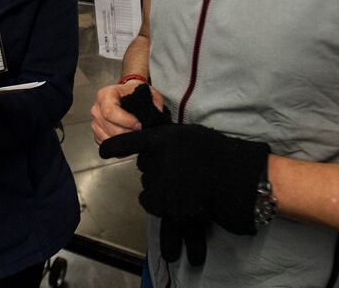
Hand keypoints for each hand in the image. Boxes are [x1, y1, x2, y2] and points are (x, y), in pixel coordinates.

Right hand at [91, 81, 163, 142]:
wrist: (127, 95)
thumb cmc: (135, 94)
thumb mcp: (149, 92)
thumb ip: (155, 101)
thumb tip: (156, 114)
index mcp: (106, 94)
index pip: (110, 111)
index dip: (125, 121)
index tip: (139, 125)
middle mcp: (97, 107)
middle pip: (109, 127)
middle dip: (126, 133)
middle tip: (138, 133)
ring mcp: (95, 121)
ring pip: (106, 137)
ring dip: (122, 141)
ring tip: (134, 137)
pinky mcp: (97, 132)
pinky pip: (104, 143)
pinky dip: (116, 145)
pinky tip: (126, 140)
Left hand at [111, 85, 204, 265]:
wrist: (235, 178)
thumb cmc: (218, 153)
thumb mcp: (190, 136)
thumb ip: (169, 141)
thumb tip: (156, 150)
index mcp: (162, 138)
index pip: (129, 141)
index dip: (114, 147)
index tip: (103, 152)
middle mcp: (155, 158)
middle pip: (144, 165)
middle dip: (157, 168)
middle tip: (181, 170)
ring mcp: (157, 181)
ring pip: (148, 184)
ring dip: (161, 186)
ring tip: (185, 186)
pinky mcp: (162, 202)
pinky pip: (151, 202)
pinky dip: (161, 203)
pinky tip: (179, 199)